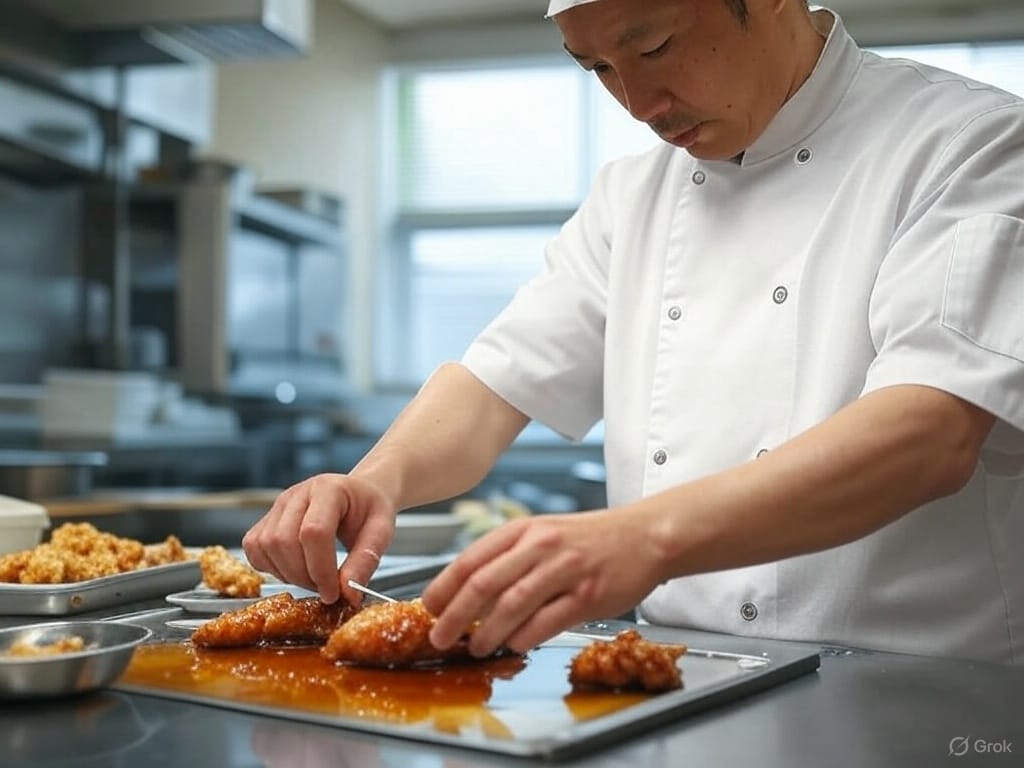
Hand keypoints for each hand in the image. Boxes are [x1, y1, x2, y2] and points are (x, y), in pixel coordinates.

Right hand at [242, 473, 395, 604]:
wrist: (358, 494)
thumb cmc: (369, 510)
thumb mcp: (381, 531)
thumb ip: (366, 560)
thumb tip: (348, 594)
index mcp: (328, 489)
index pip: (313, 531)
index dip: (321, 569)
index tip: (334, 592)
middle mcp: (297, 494)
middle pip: (284, 541)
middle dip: (304, 576)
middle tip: (327, 589)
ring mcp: (277, 506)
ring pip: (265, 547)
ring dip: (288, 575)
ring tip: (315, 579)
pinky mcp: (266, 520)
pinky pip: (254, 549)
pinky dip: (271, 568)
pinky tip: (296, 570)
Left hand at [421, 510, 659, 656]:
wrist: (644, 536)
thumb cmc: (591, 539)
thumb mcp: (544, 535)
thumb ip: (509, 559)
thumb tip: (468, 594)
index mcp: (524, 529)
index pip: (471, 558)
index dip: (444, 586)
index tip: (429, 607)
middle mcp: (541, 545)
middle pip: (484, 583)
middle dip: (456, 614)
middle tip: (439, 635)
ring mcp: (565, 569)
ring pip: (512, 604)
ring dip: (487, 632)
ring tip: (475, 648)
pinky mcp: (588, 594)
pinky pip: (547, 620)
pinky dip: (525, 637)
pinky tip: (514, 646)